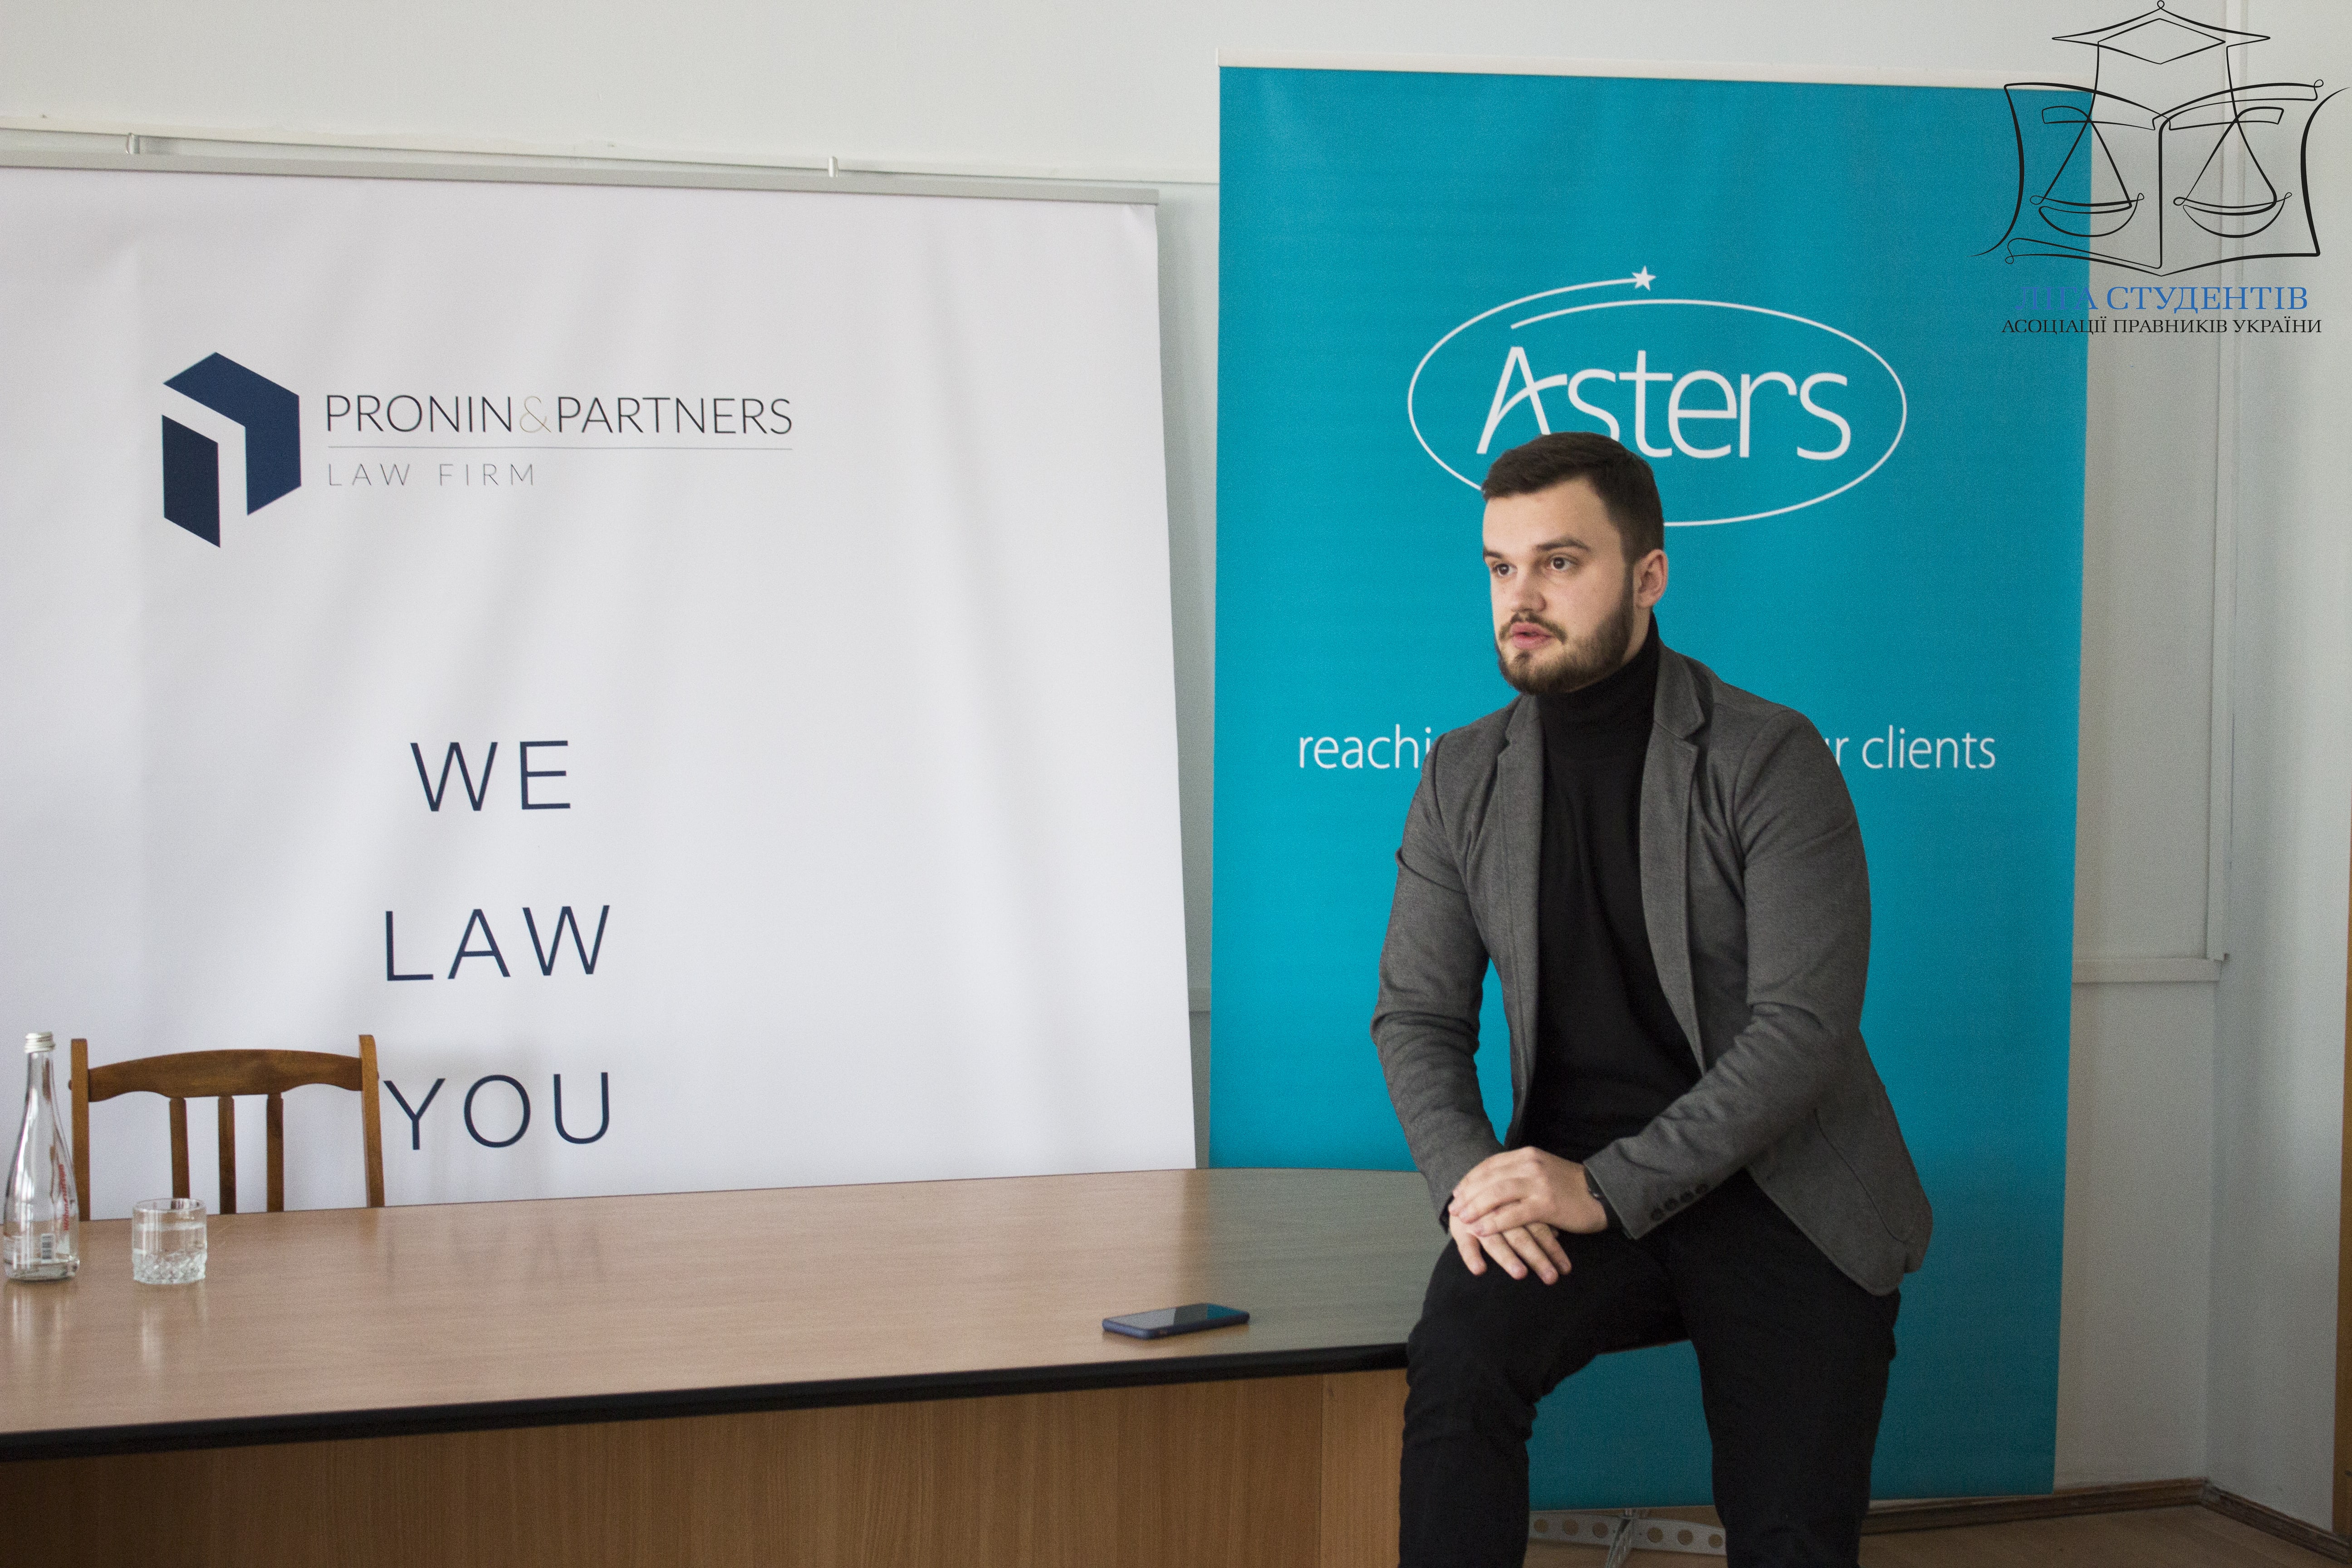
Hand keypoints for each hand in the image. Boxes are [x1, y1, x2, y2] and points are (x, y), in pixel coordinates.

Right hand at [1448, 1203, 1569, 1283]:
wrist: (1464, 1191)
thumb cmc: (1498, 1203)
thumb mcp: (1517, 1204)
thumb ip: (1534, 1217)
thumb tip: (1558, 1233)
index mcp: (1517, 1204)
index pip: (1539, 1228)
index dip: (1552, 1249)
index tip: (1566, 1269)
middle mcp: (1498, 1212)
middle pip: (1520, 1236)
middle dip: (1536, 1258)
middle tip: (1551, 1278)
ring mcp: (1477, 1221)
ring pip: (1494, 1240)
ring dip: (1507, 1257)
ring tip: (1520, 1274)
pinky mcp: (1460, 1229)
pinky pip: (1465, 1244)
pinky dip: (1471, 1256)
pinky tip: (1479, 1269)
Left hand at [1450, 1147, 1608, 1240]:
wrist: (1602, 1194)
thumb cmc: (1570, 1186)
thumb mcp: (1542, 1170)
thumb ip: (1518, 1172)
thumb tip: (1491, 1183)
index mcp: (1527, 1155)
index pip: (1489, 1165)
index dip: (1470, 1179)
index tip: (1456, 1193)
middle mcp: (1530, 1165)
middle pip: (1489, 1178)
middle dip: (1467, 1194)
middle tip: (1453, 1210)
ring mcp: (1538, 1184)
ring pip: (1497, 1194)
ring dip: (1475, 1208)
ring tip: (1462, 1219)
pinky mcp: (1546, 1204)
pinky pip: (1513, 1214)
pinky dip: (1493, 1222)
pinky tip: (1480, 1230)